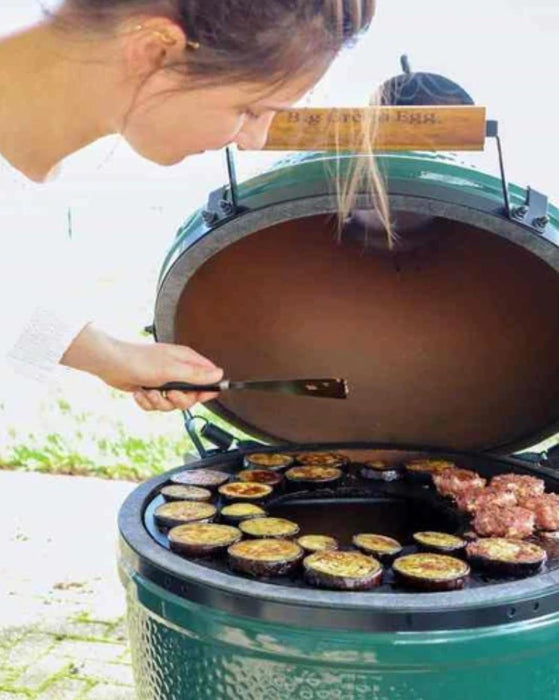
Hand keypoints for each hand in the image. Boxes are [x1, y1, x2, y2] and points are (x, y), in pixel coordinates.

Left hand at [61, 325, 222, 411]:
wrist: (110, 363)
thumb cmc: (139, 360)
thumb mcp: (171, 370)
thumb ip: (196, 375)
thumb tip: (219, 374)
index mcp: (186, 361)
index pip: (208, 378)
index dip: (206, 390)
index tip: (201, 396)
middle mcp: (177, 371)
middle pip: (190, 397)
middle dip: (178, 400)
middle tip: (168, 394)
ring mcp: (164, 381)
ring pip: (172, 404)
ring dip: (159, 402)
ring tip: (148, 392)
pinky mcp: (151, 390)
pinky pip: (157, 405)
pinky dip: (147, 403)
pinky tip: (139, 393)